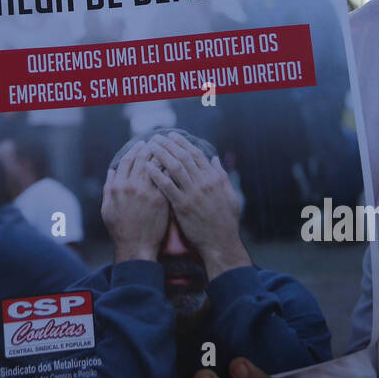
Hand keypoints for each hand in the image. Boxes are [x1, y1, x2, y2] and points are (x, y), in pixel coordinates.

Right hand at [102, 141, 169, 262]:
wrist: (136, 247)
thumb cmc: (120, 230)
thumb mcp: (107, 208)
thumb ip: (108, 187)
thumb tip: (112, 171)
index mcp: (118, 186)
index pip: (128, 160)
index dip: (135, 150)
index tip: (142, 144)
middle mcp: (132, 186)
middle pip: (142, 159)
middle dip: (150, 147)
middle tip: (157, 141)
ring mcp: (147, 192)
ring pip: (156, 166)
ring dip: (162, 154)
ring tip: (168, 149)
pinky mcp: (161, 200)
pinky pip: (167, 178)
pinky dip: (171, 169)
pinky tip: (176, 164)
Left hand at [145, 132, 248, 277]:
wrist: (221, 242)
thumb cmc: (226, 220)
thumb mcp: (230, 195)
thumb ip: (222, 175)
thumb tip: (215, 159)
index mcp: (214, 178)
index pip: (196, 154)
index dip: (183, 143)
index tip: (172, 136)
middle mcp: (203, 183)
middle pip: (183, 157)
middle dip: (168, 145)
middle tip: (156, 137)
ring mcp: (193, 194)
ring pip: (174, 168)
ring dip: (161, 155)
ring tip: (150, 147)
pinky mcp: (183, 206)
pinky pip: (167, 187)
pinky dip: (157, 175)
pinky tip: (148, 167)